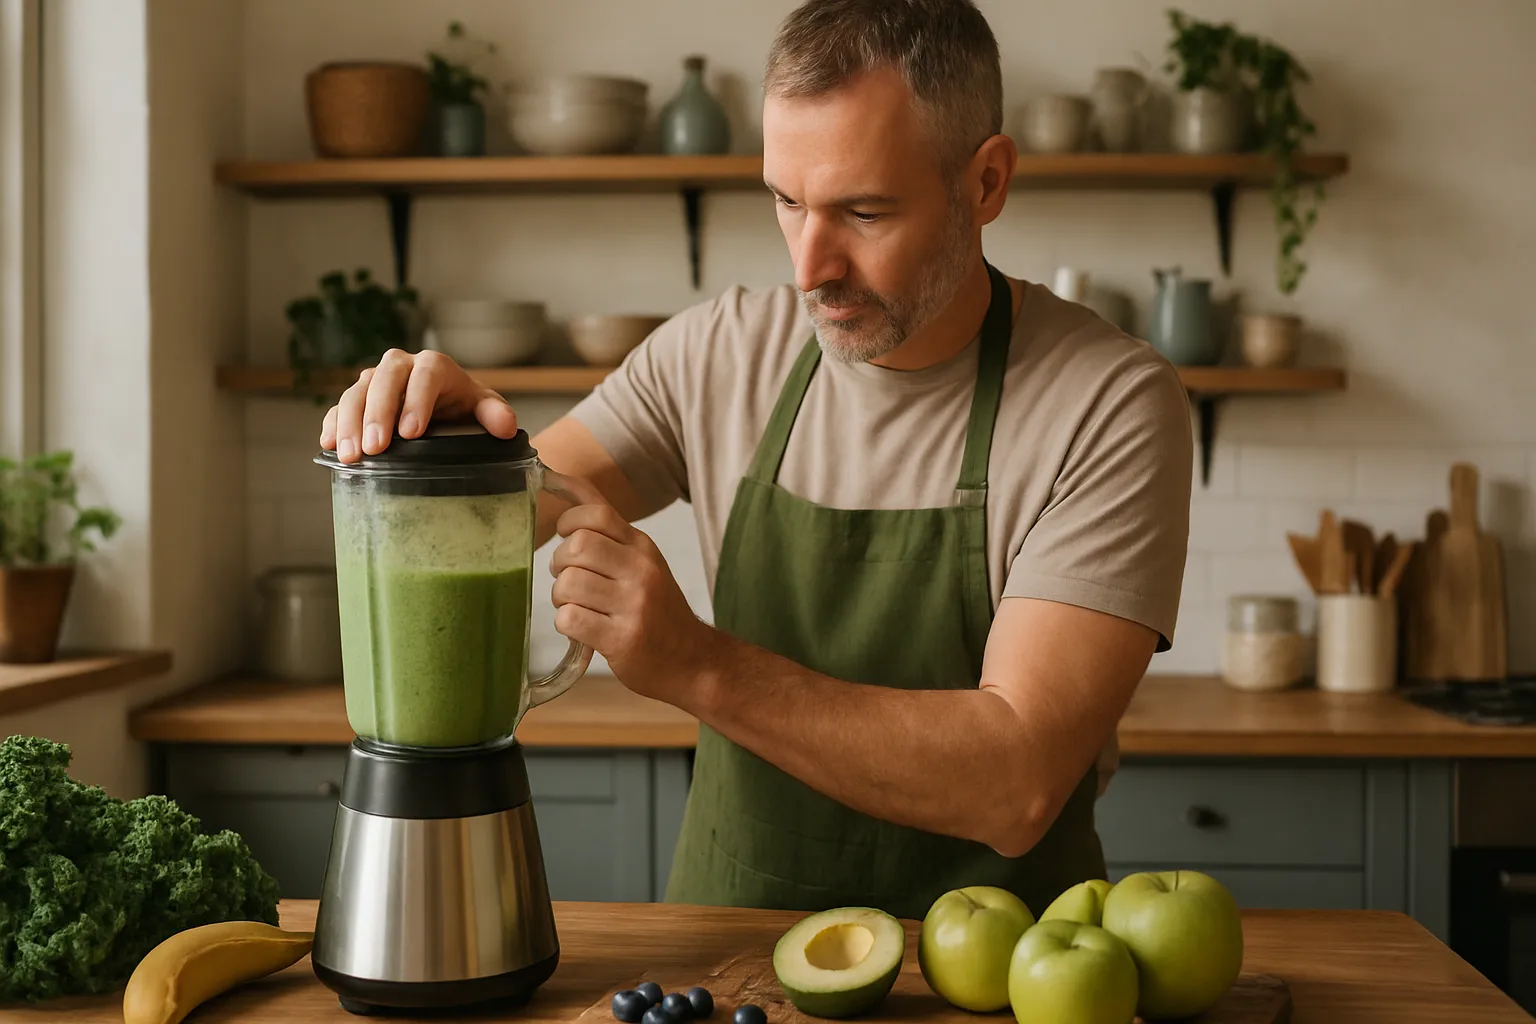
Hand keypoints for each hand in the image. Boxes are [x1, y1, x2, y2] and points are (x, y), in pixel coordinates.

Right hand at [319, 348, 518, 461]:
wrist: (445, 406)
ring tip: (352, 456)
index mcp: (434, 366)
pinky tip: (329, 445)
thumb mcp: (482, 407)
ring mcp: (375, 382)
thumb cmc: (463, 406)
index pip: (424, 376)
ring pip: (355, 393)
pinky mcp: (357, 400)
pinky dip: (332, 424)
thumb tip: (506, 427)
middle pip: (383, 380)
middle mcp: (401, 367)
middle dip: (377, 414)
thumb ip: (495, 413)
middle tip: (375, 449)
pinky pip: (337, 407)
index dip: (415, 402)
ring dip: (350, 423)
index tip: (410, 433)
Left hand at [549, 484, 717, 705]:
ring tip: (578, 607)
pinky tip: (583, 629)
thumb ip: (608, 529)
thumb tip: (564, 480)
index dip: (568, 522)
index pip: (596, 513)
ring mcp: (633, 605)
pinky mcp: (622, 638)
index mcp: (643, 548)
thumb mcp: (643, 562)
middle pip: (576, 547)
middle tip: (569, 580)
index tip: (565, 537)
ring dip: (561, 598)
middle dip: (559, 564)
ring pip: (567, 584)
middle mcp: (641, 570)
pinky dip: (567, 625)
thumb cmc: (659, 610)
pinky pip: (570, 619)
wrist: (694, 661)